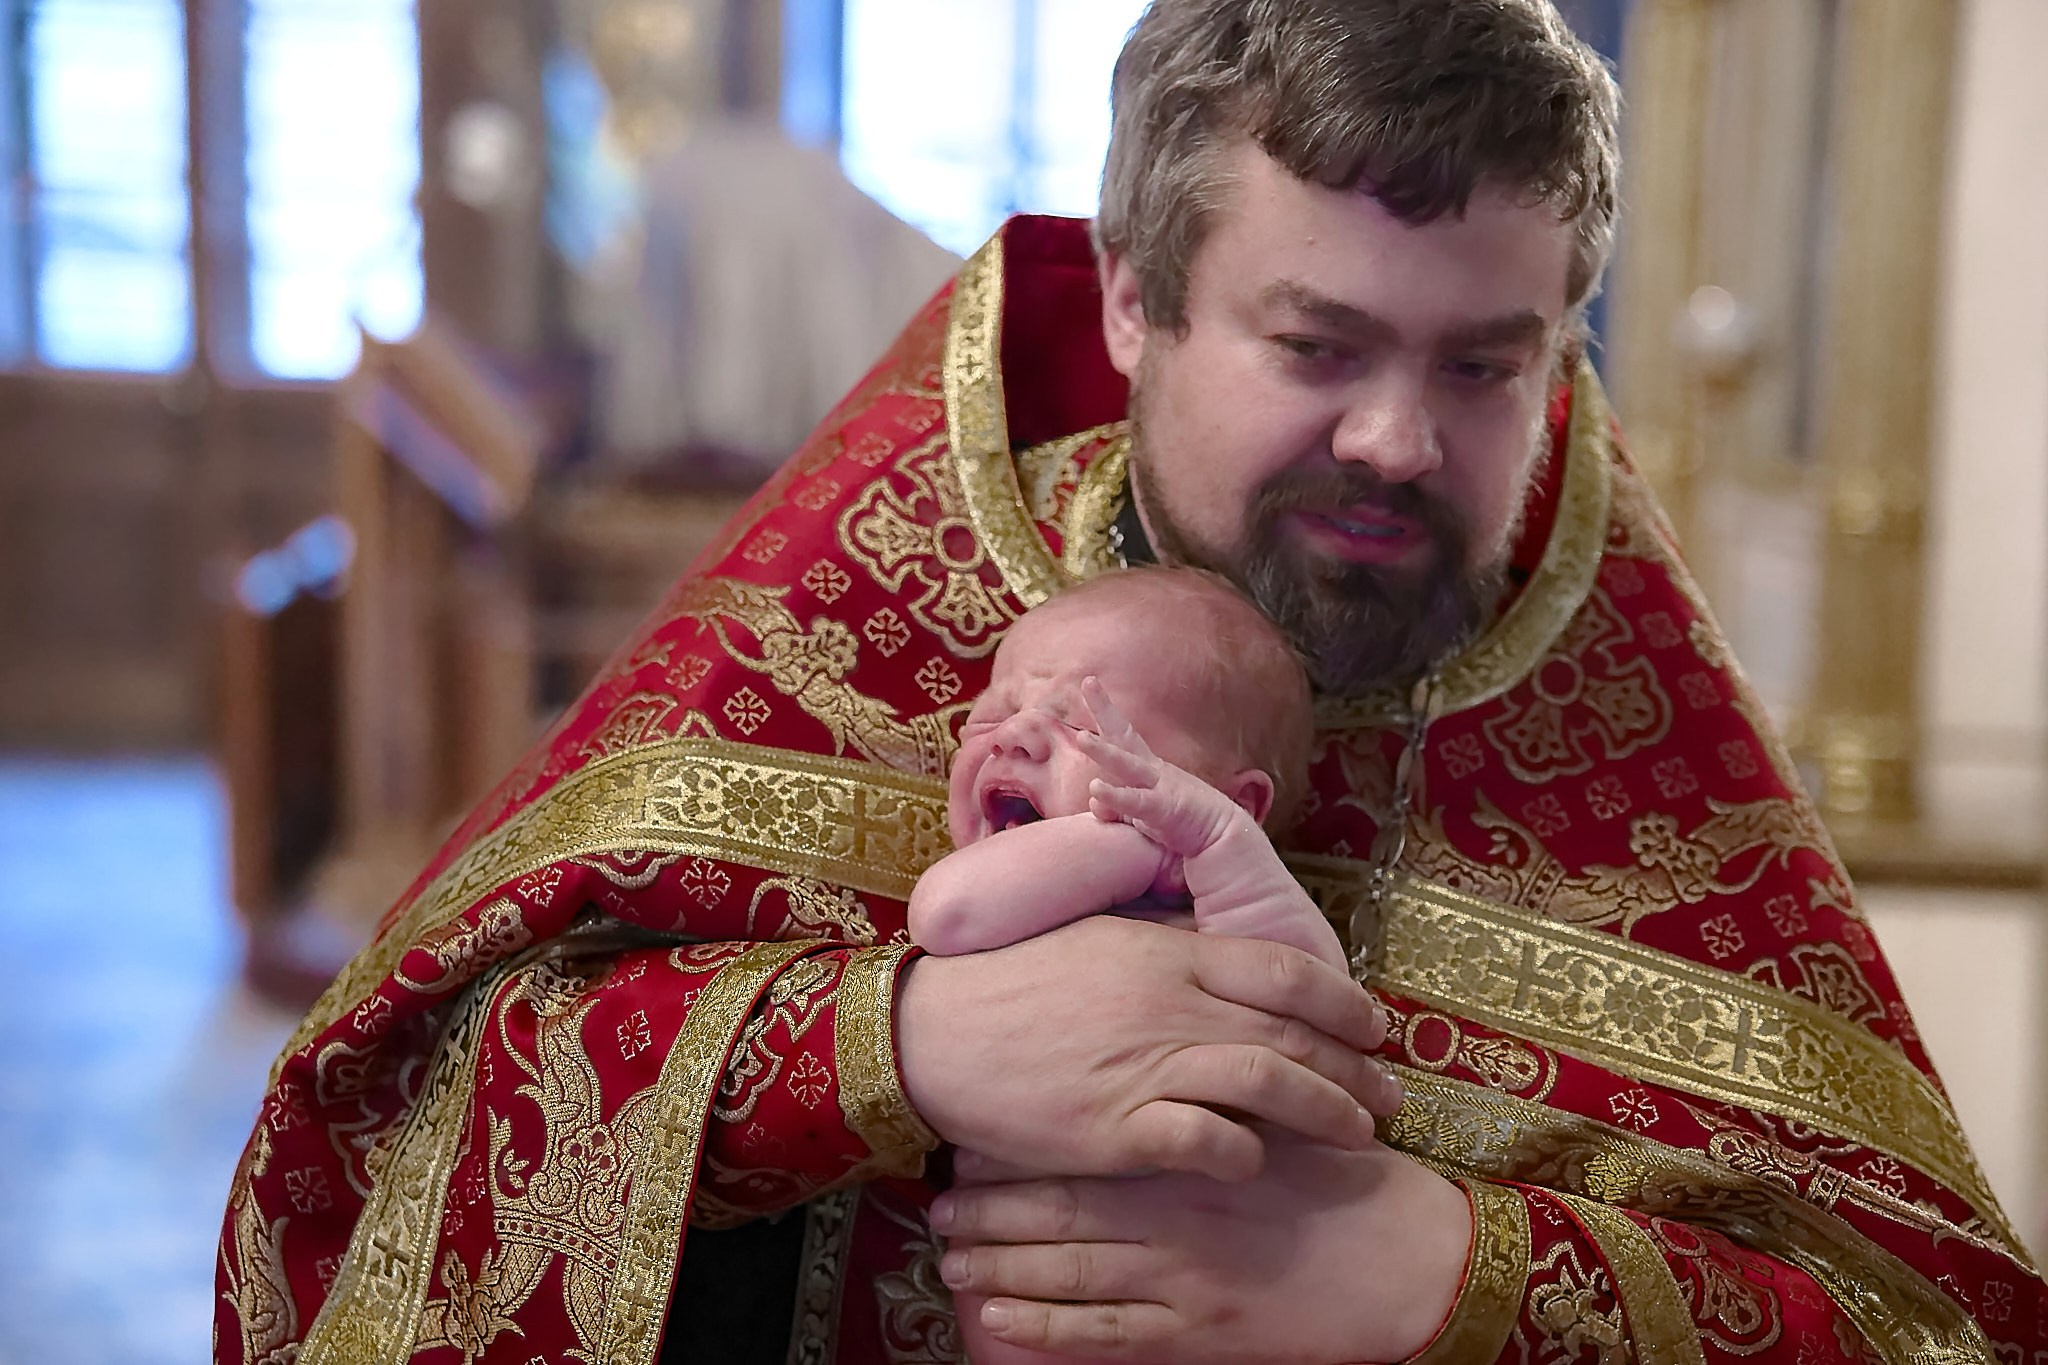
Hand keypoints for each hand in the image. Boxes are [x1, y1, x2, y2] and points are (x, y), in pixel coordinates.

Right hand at [895, 916, 1401, 1181]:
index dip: (1344, 1001)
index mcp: (1165, 952)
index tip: (1374, 1027)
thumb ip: (1165, 950)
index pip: (1284, 970)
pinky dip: (1248, 1154)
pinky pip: (1209, 1143)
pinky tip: (1259, 1162)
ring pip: (1270, 1084)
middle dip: (1355, 1068)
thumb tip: (1219, 956)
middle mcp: (1168, 1004)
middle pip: (1293, 1031)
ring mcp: (1144, 1066)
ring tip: (1357, 1136)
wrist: (932, 1033)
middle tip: (1388, 1096)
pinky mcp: (1117, 1130)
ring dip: (1327, 1112)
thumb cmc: (1009, 983)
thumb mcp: (1096, 939)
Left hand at [932, 1136, 1472, 1363]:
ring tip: (951, 1263)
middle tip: (934, 1208)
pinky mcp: (1198, 1334)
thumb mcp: (1276, 1116)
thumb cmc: (1343, 1180)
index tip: (967, 1145)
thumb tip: (1137, 1079)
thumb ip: (1207, 1100)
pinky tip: (1001, 1325)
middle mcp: (1173, 1208)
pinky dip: (1046, 1331)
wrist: (1407, 1258)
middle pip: (1058, 1208)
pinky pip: (1104, 1335)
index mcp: (1189, 1147)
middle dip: (988, 1211)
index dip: (1018, 1149)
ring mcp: (1182, 1276)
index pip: (1082, 1144)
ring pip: (1066, 1272)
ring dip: (1000, 1269)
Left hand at [1077, 677, 1241, 855]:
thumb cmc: (1183, 823)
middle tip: (1088, 682)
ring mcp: (1159, 787)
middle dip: (1105, 709)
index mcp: (1148, 767)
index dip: (1106, 710)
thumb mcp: (1143, 813)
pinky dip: (1116, 797)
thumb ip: (1116, 806)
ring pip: (1127, 765)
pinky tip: (1097, 789)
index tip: (1090, 683)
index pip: (1123, 734)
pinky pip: (1136, 802)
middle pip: (1124, 735)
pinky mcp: (1164, 810)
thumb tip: (1094, 802)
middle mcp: (1152, 771)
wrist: (1223, 838)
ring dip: (1104, 752)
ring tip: (1081, 738)